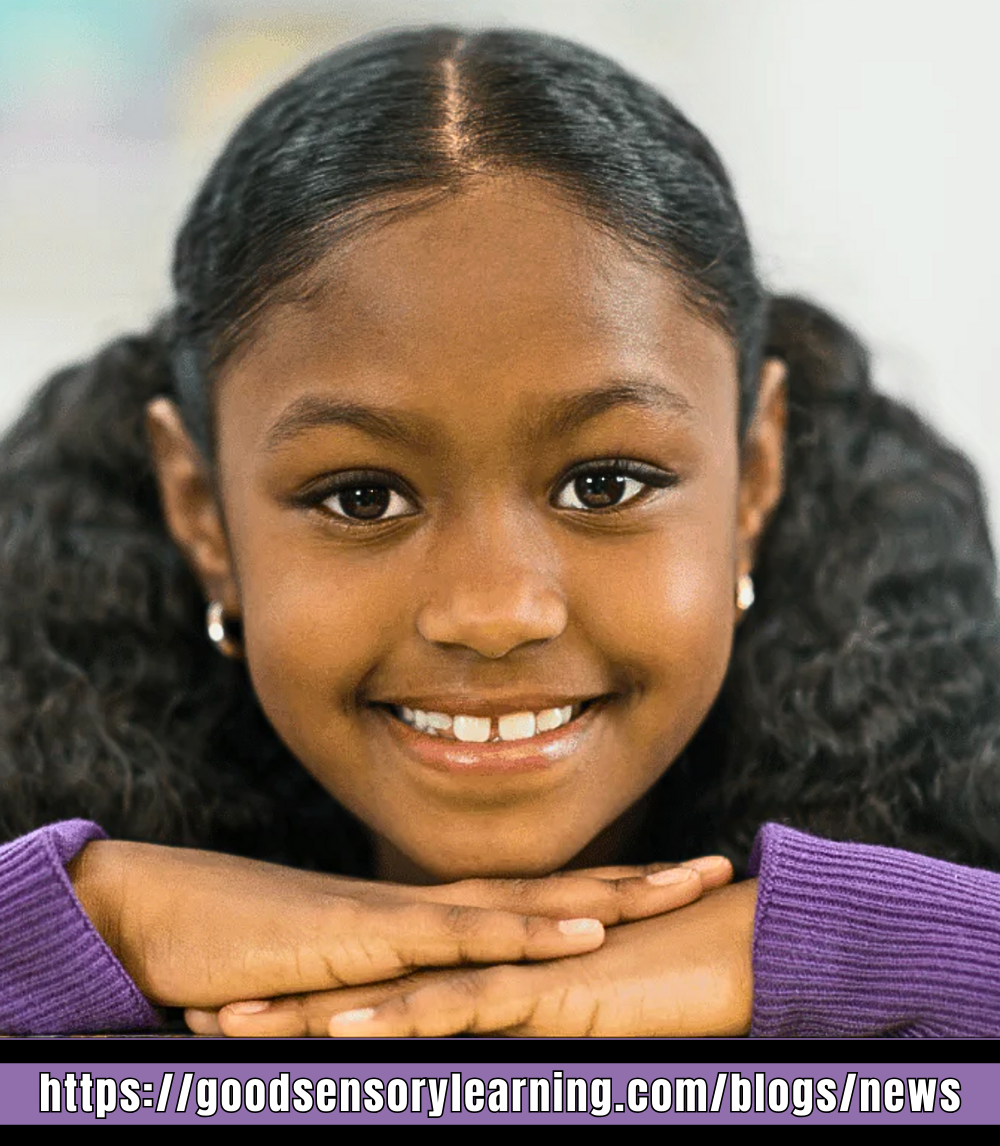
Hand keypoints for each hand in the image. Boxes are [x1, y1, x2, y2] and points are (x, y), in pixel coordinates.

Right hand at [67, 840, 728, 1013]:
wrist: (160, 919)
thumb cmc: (238, 957)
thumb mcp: (335, 984)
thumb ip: (389, 993)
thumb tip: (427, 1015)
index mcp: (427, 919)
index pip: (535, 900)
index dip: (608, 888)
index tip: (675, 883)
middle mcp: (429, 910)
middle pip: (554, 892)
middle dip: (640, 882)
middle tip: (719, 869)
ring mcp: (404, 922)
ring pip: (527, 905)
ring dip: (609, 896)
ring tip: (683, 887)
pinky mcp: (370, 945)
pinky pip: (462, 939)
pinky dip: (529, 933)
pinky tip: (583, 931)